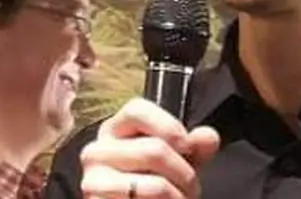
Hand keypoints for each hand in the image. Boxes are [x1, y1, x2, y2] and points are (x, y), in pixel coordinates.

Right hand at [80, 98, 220, 198]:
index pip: (136, 110)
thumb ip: (195, 146)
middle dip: (185, 173)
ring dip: (177, 196)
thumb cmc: (153, 184)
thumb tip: (207, 137)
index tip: (187, 145)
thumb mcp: (177, 160)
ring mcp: (93, 180)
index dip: (167, 125)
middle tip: (192, 185)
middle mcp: (97, 151)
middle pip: (153, 149)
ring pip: (153, 185)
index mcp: (115, 130)